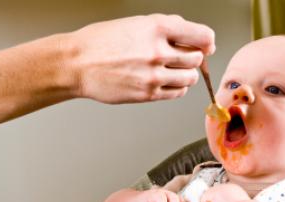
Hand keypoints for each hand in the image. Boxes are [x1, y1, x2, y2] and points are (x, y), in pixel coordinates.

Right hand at [70, 14, 214, 102]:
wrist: (77, 63)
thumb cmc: (102, 42)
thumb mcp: (136, 23)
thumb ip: (167, 29)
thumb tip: (195, 39)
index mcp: (157, 27)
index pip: (202, 36)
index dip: (208, 41)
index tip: (207, 45)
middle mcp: (158, 51)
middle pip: (197, 58)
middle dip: (195, 58)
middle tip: (185, 58)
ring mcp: (154, 75)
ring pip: (190, 78)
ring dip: (187, 74)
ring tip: (173, 70)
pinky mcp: (149, 94)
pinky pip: (178, 92)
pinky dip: (178, 87)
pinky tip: (167, 81)